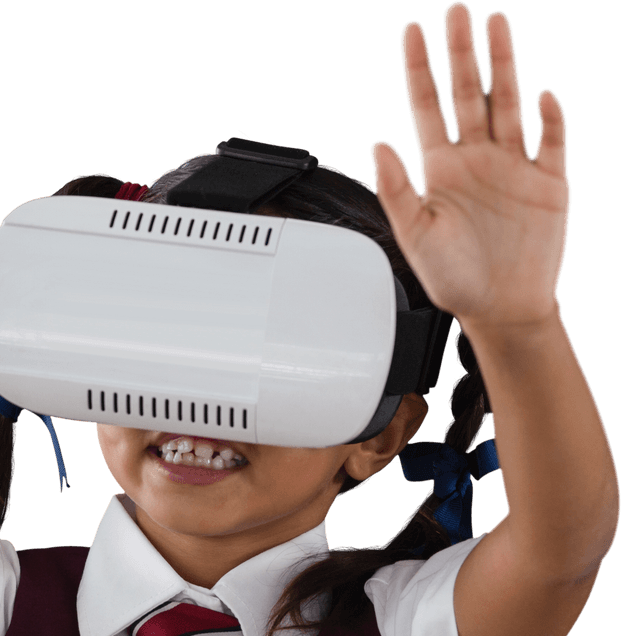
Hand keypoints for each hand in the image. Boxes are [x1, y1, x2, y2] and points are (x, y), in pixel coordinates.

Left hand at [370, 3, 569, 329]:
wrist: (501, 310)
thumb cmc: (455, 281)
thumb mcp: (415, 237)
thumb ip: (396, 191)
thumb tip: (379, 145)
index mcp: (440, 170)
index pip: (427, 107)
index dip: (419, 70)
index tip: (412, 32)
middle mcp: (475, 160)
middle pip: (469, 93)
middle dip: (461, 53)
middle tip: (456, 11)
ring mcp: (514, 166)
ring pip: (508, 103)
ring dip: (503, 64)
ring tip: (495, 24)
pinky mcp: (549, 182)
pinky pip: (553, 140)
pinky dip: (549, 118)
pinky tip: (540, 97)